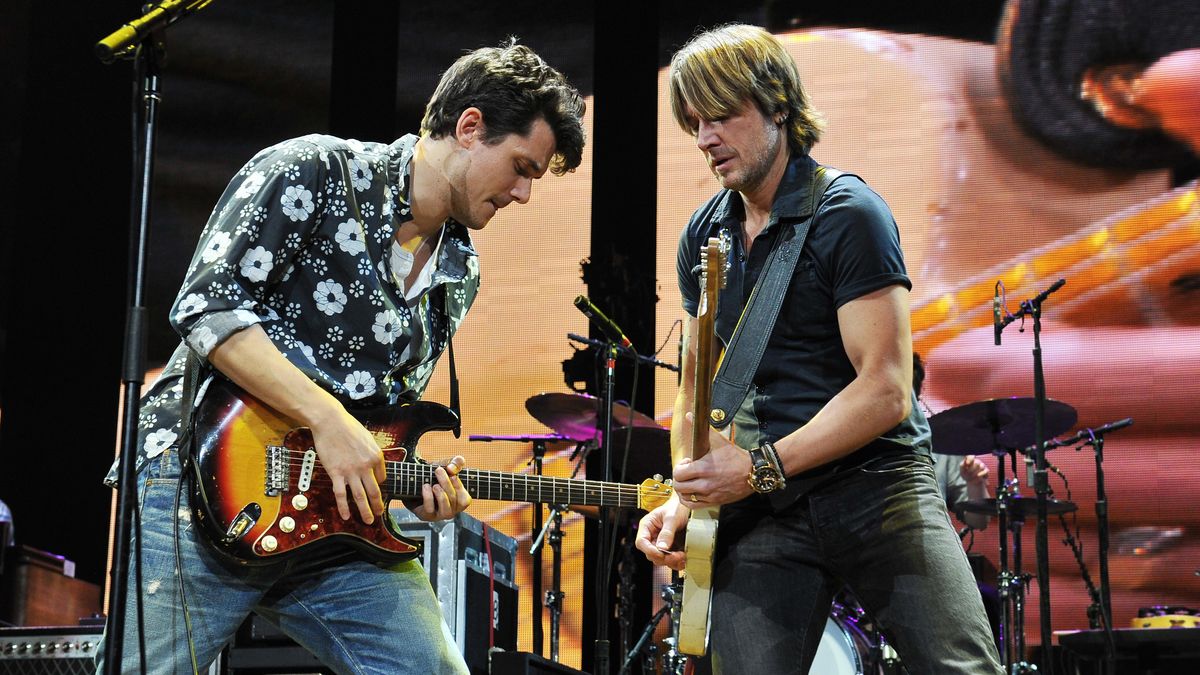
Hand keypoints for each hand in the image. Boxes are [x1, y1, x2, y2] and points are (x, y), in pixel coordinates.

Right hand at [308, 407, 387, 523]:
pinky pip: (341, 494)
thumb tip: (373, 465)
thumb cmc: (348, 427)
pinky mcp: (336, 473)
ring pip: (360, 497)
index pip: (381, 478)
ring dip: (365, 511)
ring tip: (369, 521)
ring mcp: (351, 471)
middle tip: (380, 514)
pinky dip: (344, 507)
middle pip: (375, 491)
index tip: (376, 491)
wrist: (330, 421)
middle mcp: (366, 466)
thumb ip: (371, 453)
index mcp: (376, 456)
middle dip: (378, 506)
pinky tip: (346, 516)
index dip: (379, 485)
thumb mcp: (367, 438)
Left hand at [410, 456, 471, 521]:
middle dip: (446, 483)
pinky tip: (425, 487)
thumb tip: (452, 468)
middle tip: (438, 470)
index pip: (465, 500)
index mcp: (459, 501)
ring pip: (445, 508)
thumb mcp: (448, 465)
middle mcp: (451, 510)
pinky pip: (430, 509)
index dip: (459, 486)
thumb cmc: (436, 475)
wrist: (415, 482)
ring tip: (434, 484)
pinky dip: (428, 496)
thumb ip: (456, 462)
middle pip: (453, 500)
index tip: (452, 473)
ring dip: (440, 493)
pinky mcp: (426, 515)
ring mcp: (439, 515)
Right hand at [635, 494, 689, 570]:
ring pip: (660, 560)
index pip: (641, 542)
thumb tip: (662, 548)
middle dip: (664, 557)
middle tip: (676, 555)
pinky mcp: (670, 548)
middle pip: (651, 554)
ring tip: (682, 556)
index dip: (649, 550)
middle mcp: (652, 536)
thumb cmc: (676, 507)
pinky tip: (683, 558)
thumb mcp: (672, 517)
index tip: (661, 553)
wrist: (687, 506)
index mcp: (647, 526)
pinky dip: (677, 562)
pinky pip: (670, 560)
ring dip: (671, 561)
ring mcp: (660, 544)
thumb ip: (667, 533)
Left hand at [670, 413, 754, 508]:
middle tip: (686, 473)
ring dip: (683, 490)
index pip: (678, 473)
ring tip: (688, 483)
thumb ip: (702, 429)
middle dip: (679, 478)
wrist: (753, 472)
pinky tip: (693, 492)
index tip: (687, 463)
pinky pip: (694, 505)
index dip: (679, 467)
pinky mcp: (714, 502)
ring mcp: (709, 494)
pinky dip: (689, 500)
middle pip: (679, 486)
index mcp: (704, 468)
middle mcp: (705, 483)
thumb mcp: (718, 440)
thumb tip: (689, 415)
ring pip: (684, 497)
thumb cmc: (735, 456)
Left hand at [959, 454, 988, 488]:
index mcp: (970, 460)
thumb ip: (962, 466)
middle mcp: (976, 461)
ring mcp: (982, 465)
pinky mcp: (986, 470)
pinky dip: (981, 474)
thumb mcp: (962, 471)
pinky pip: (986, 471)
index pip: (971, 456)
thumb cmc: (966, 475)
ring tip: (972, 476)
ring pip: (981, 467)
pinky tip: (978, 476)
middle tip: (968, 473)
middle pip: (976, 463)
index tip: (967, 463)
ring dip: (976, 472)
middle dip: (972, 469)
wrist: (971, 482)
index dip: (970, 459)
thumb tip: (965, 462)